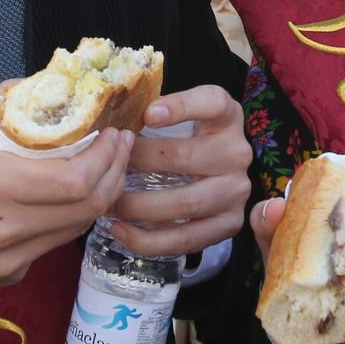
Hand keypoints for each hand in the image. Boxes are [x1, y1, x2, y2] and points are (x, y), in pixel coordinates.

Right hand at [0, 87, 133, 295]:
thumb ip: (3, 106)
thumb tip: (46, 82)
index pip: (74, 180)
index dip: (106, 157)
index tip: (114, 133)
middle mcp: (3, 229)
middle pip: (88, 207)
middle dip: (114, 174)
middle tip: (120, 147)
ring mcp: (8, 259)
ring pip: (75, 228)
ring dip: (98, 196)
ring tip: (102, 167)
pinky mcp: (8, 276)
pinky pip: (50, 244)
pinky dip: (66, 217)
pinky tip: (63, 197)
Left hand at [106, 86, 252, 257]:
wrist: (217, 173)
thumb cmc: (186, 138)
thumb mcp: (179, 117)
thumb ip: (153, 115)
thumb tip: (107, 126)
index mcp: (226, 116)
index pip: (212, 102)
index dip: (181, 106)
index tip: (147, 114)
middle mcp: (237, 152)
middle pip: (186, 157)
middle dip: (140, 163)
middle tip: (108, 166)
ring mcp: (236, 190)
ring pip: (186, 203)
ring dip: (140, 207)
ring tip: (108, 205)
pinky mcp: (229, 223)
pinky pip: (188, 238)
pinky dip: (150, 240)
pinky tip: (121, 232)